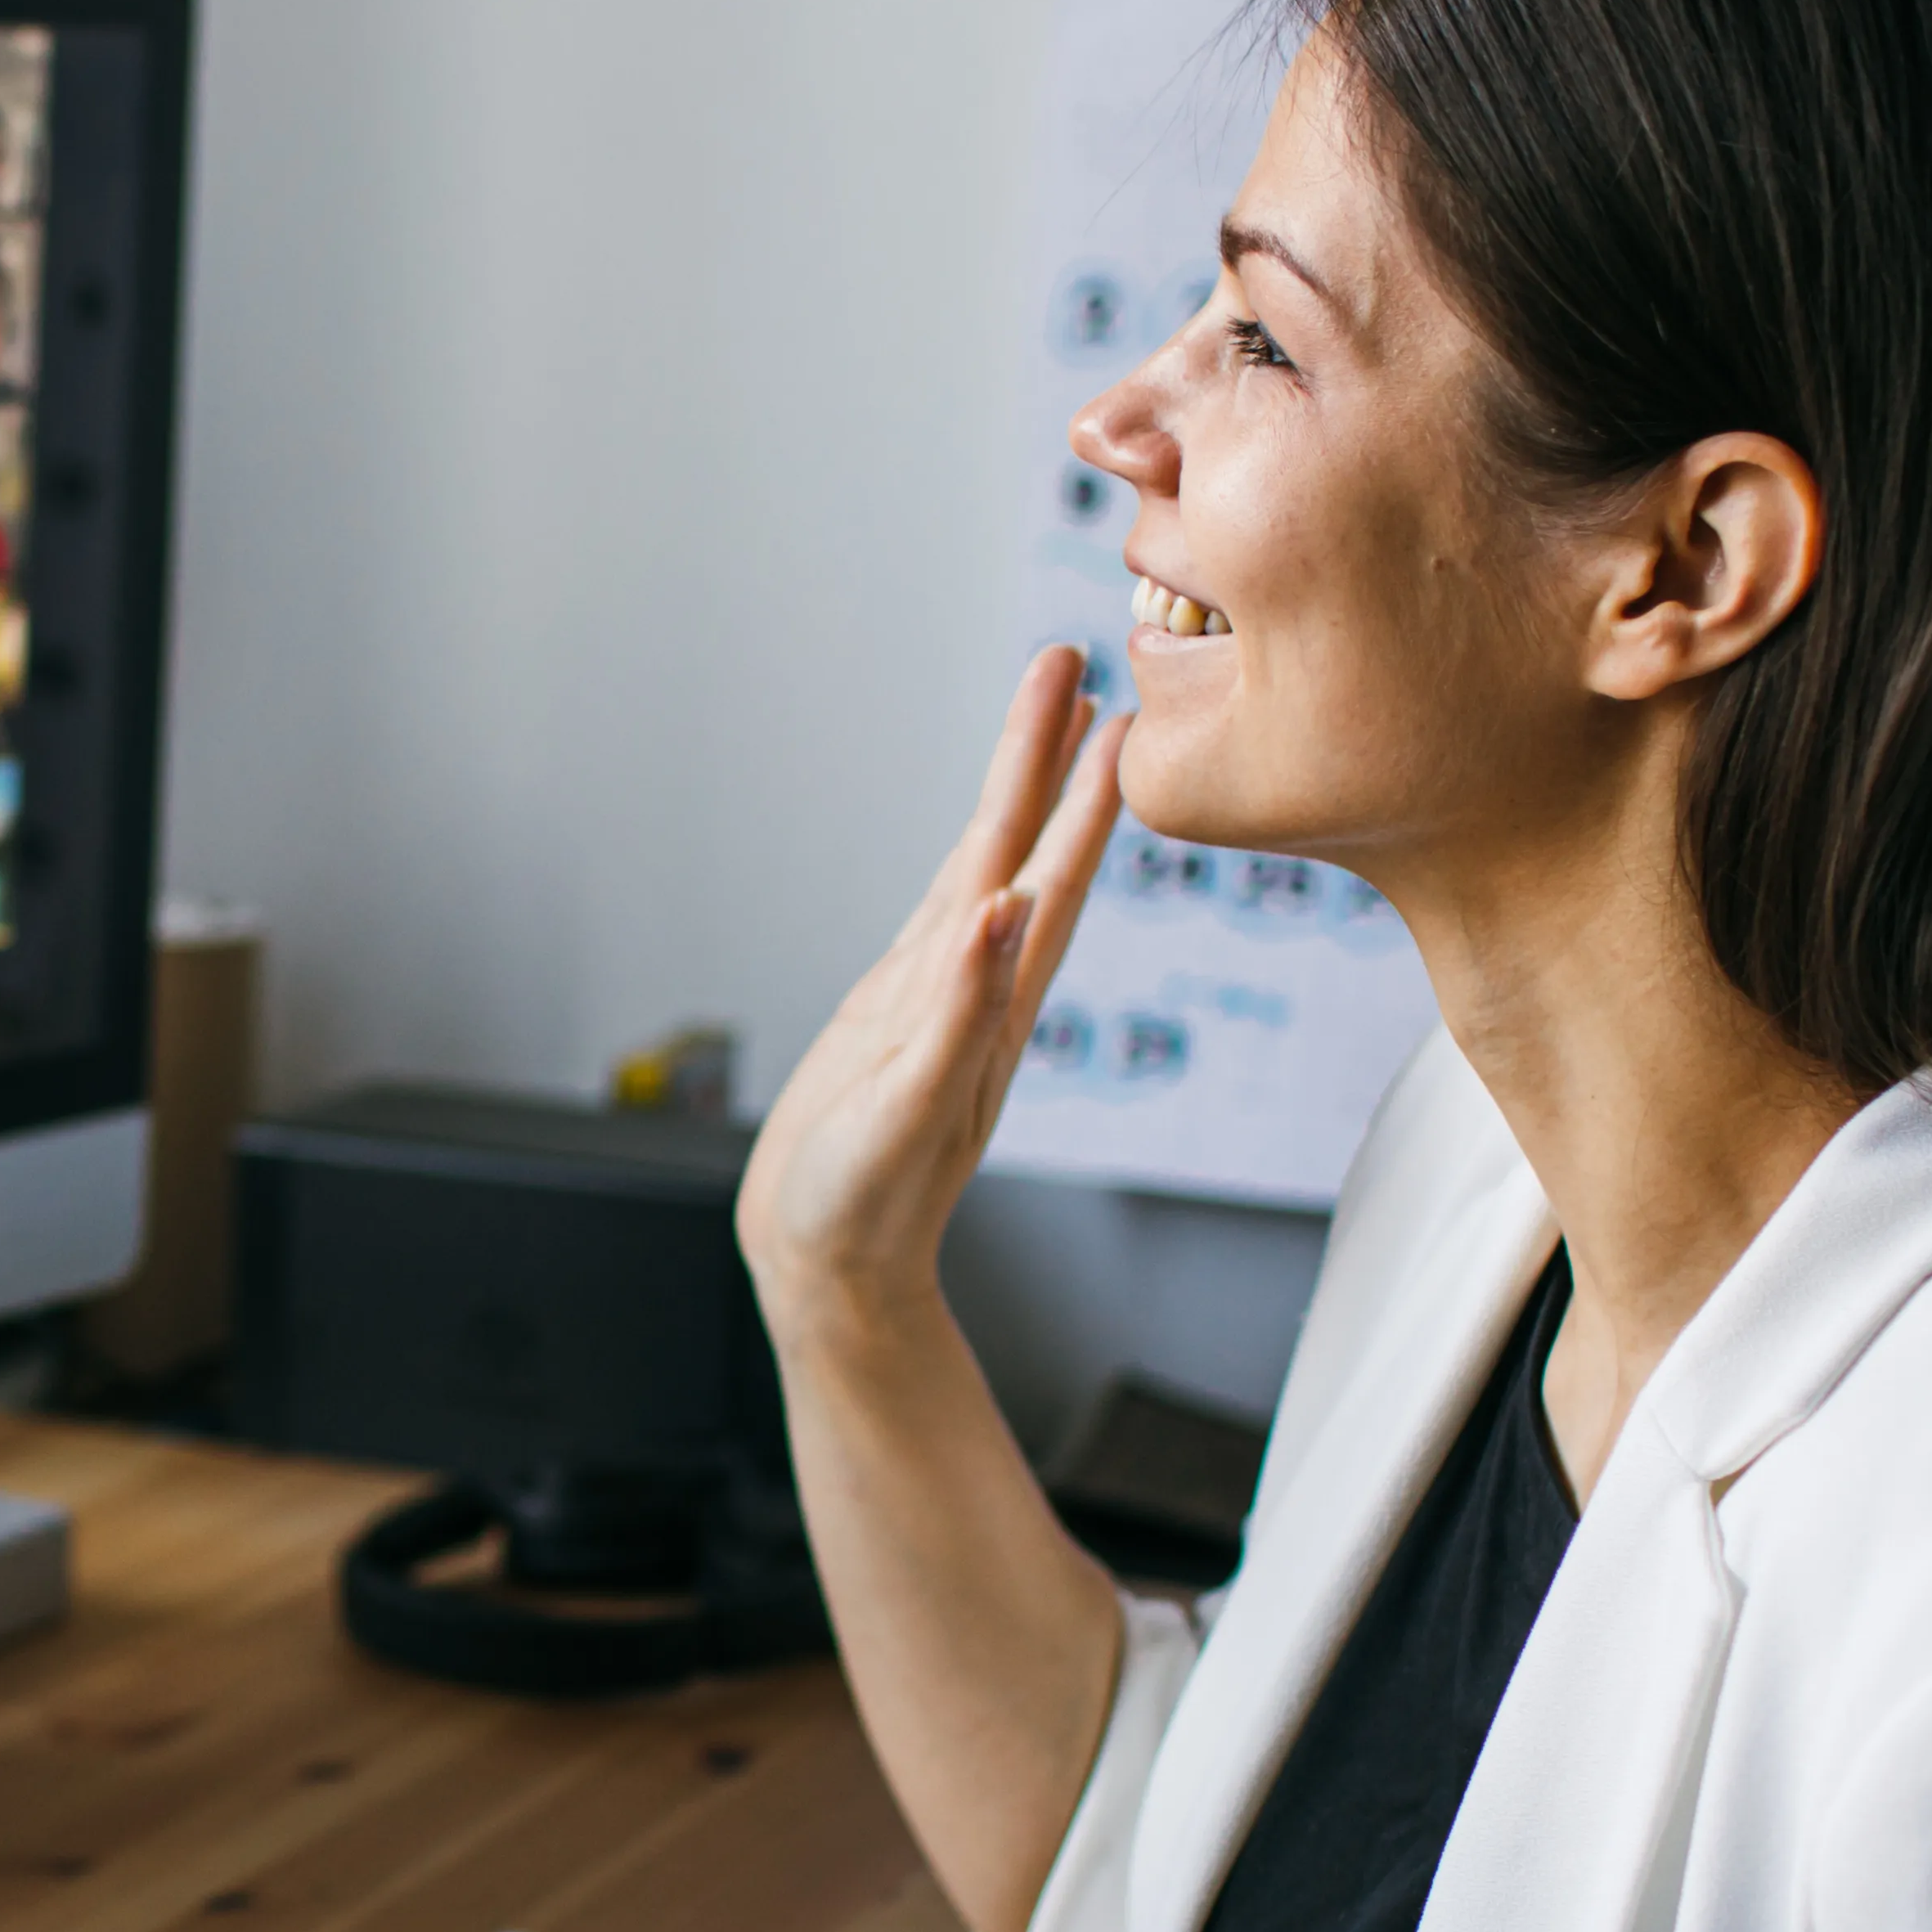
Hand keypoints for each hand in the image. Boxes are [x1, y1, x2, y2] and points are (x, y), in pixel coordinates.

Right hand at [735, 645, 1124, 1335]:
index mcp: (989, 1005)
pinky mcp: (899, 1018)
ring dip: (1019, 795)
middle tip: (1071, 661)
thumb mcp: (907, 1111)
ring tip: (1047, 718)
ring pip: (989, 872)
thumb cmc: (860, 1207)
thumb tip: (1003, 910)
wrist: (832, 1271)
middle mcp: (977, 990)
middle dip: (1049, 755)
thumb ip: (957, 1014)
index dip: (1072, 790)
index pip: (1042, 874)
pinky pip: (946, 919)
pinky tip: (982, 843)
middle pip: (1021, 848)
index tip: (1100, 704)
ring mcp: (942, 1000)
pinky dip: (971, 863)